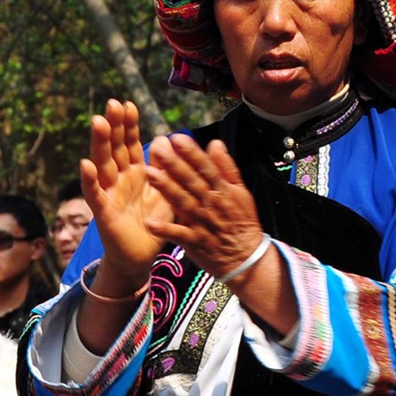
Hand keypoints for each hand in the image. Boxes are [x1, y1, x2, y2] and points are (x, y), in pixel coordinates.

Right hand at [79, 100, 170, 296]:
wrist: (141, 257)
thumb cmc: (153, 224)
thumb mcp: (165, 193)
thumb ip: (165, 169)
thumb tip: (165, 140)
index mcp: (135, 174)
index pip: (130, 144)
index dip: (129, 125)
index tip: (129, 104)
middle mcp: (119, 180)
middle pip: (114, 148)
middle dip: (113, 126)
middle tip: (113, 103)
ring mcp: (108, 194)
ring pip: (103, 164)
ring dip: (99, 144)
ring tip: (98, 121)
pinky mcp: (103, 212)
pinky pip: (95, 194)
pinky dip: (90, 180)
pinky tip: (85, 164)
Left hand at [141, 135, 267, 280]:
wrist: (246, 257)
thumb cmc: (242, 222)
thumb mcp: (241, 191)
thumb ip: (227, 167)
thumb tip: (215, 143)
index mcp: (223, 190)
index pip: (206, 167)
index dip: (192, 153)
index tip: (177, 138)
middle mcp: (211, 203)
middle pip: (191, 181)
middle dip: (175, 164)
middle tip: (158, 147)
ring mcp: (202, 223)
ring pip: (183, 202)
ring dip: (166, 189)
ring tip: (150, 174)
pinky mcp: (195, 242)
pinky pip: (178, 235)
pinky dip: (165, 229)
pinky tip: (149, 222)